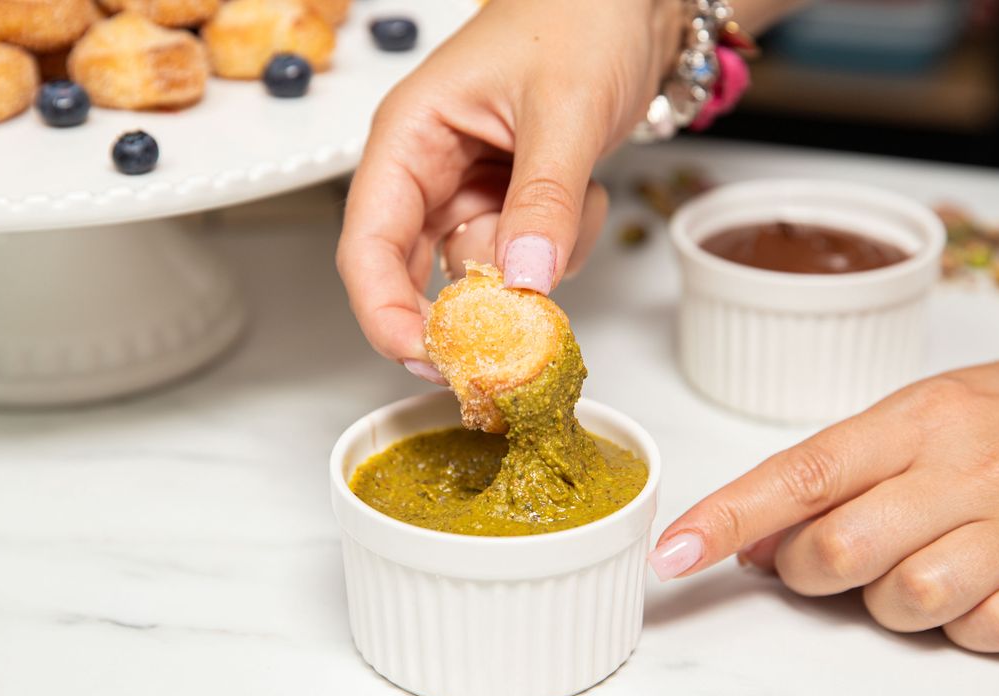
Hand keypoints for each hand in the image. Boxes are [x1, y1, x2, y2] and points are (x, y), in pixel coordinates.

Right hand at [335, 0, 682, 379]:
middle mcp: (428, 172)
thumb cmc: (579, 19)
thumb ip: (544, 198)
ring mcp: (469, 193)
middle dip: (470, 304)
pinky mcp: (508, 207)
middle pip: (414, 275)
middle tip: (517, 328)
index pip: (367, 244)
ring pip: (482, 276)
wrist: (630, 4)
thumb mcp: (565, 108)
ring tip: (580, 194)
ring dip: (537, 263)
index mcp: (409, 137)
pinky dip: (563, 247)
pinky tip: (586, 193)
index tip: (426, 357)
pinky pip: (526, 264)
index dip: (385, 312)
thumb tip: (526, 281)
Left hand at [649, 336, 998, 652]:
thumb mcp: (921, 413)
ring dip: (882, 603)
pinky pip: (984, 634)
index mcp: (919, 418)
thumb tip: (752, 539)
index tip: (672, 555)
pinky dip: (960, 626)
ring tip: (908, 565)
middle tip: (818, 558)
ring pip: (906, 602)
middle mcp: (969, 468)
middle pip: (840, 551)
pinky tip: (970, 589)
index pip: (801, 472)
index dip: (726, 518)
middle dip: (804, 571)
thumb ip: (837, 473)